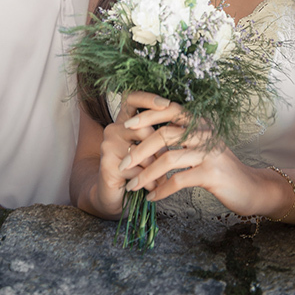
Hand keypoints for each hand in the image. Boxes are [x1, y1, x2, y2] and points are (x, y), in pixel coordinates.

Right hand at [95, 91, 165, 215]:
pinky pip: (136, 170)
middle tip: (170, 165)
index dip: (148, 99)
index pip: (132, 99)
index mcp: (124, 121)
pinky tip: (151, 189)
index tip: (167, 104)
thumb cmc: (139, 171)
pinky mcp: (107, 164)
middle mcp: (113, 129)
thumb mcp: (151, 151)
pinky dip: (149, 182)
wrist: (116, 196)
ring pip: (142, 153)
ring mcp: (107, 146)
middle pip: (144, 130)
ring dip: (156, 170)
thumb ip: (161, 136)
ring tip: (161, 181)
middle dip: (161, 151)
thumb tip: (186, 127)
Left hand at [117, 98, 268, 216]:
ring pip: (168, 159)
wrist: (251, 188)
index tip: (126, 126)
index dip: (146, 115)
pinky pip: (179, 180)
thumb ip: (178, 138)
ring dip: (146, 174)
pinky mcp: (212, 174)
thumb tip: (143, 137)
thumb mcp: (199, 146)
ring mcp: (209, 153)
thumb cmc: (219, 167)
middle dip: (139, 150)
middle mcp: (204, 133)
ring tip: (132, 185)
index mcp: (199, 123)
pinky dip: (162, 190)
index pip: (169, 109)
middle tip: (122, 164)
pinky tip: (152, 197)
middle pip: (164, 134)